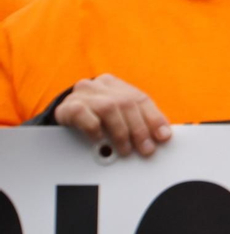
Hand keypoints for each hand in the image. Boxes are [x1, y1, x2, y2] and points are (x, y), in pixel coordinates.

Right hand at [53, 74, 170, 157]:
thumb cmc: (94, 118)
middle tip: (145, 149)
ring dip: (120, 132)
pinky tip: (100, 139)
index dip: (154, 118)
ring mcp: (82, 94)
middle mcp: (99, 85)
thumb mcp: (117, 116)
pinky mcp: (66, 106)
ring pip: (109, 108)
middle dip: (140, 129)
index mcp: (116, 84)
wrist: (61, 117)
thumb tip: (162, 136)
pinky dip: (94, 128)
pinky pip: (83, 114)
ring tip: (125, 149)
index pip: (140, 99)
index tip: (164, 136)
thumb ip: (137, 120)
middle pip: (126, 103)